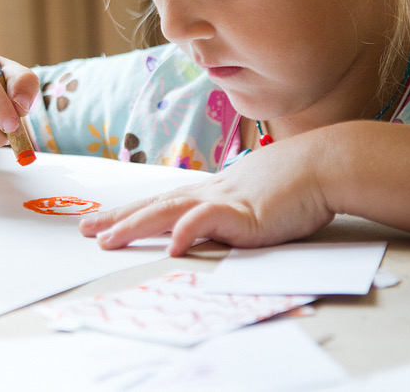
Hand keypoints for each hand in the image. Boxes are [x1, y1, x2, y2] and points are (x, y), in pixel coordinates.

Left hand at [79, 136, 334, 254]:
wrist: (324, 165)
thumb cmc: (294, 182)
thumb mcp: (252, 197)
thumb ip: (229, 211)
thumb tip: (210, 222)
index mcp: (210, 191)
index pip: (160, 201)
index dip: (129, 212)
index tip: (100, 221)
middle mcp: (209, 192)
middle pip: (153, 204)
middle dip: (118, 219)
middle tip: (86, 230)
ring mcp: (224, 200)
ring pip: (168, 210)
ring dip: (135, 225)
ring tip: (108, 239)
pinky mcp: (244, 213)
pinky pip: (209, 220)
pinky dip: (187, 230)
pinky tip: (170, 244)